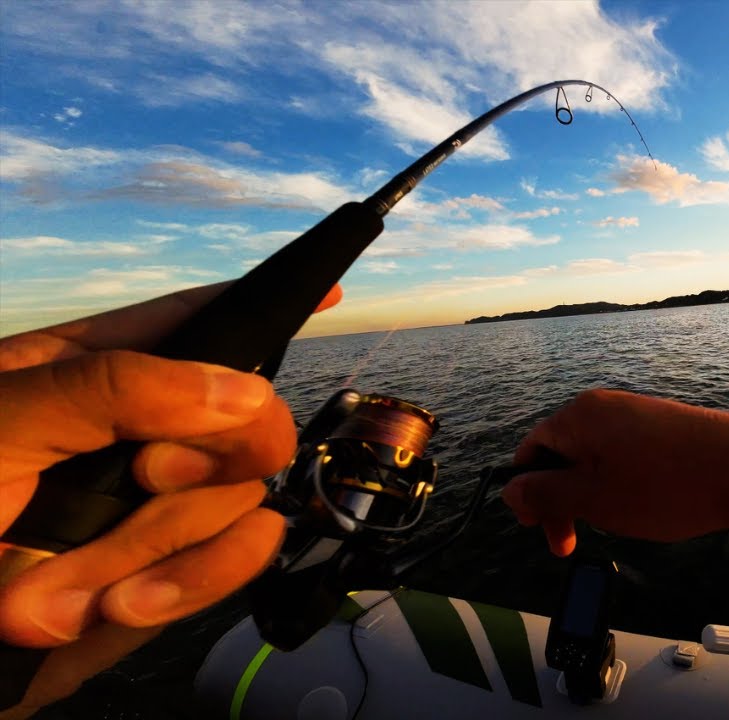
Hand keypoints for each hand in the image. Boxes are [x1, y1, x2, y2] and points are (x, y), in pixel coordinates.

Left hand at [0, 282, 340, 714]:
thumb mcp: (0, 422)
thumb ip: (118, 389)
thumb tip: (248, 392)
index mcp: (92, 372)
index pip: (194, 321)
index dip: (262, 303)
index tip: (332, 290)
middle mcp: (142, 435)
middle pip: (247, 417)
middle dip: (202, 459)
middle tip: (145, 475)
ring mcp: (163, 507)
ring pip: (244, 498)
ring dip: (159, 546)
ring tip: (61, 580)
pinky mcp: (175, 572)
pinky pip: (237, 560)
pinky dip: (186, 583)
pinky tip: (119, 602)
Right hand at [502, 388, 728, 555]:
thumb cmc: (666, 487)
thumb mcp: (594, 499)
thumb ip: (546, 493)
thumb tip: (510, 489)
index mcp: (579, 416)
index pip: (531, 452)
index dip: (529, 494)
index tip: (541, 530)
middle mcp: (604, 407)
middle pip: (560, 455)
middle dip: (559, 502)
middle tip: (569, 547)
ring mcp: (635, 414)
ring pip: (592, 459)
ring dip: (590, 496)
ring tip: (613, 525)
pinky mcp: (662, 427)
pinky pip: (621, 456)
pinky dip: (618, 485)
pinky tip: (639, 508)